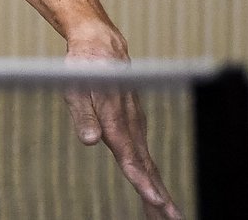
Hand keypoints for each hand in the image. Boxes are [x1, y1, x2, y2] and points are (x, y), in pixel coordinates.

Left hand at [62, 36, 182, 219]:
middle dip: (160, 195)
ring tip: (170, 215)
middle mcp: (130, 126)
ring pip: (149, 164)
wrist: (101, 45)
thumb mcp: (74, 87)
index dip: (142, 180)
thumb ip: (82, 115)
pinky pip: (144, 156)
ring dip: (160, 191)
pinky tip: (156, 192)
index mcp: (116, 120)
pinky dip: (152, 177)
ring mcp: (135, 126)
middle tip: (173, 219)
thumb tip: (88, 141)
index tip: (156, 200)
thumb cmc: (84, 67)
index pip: (131, 156)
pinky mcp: (134, 126)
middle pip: (146, 167)